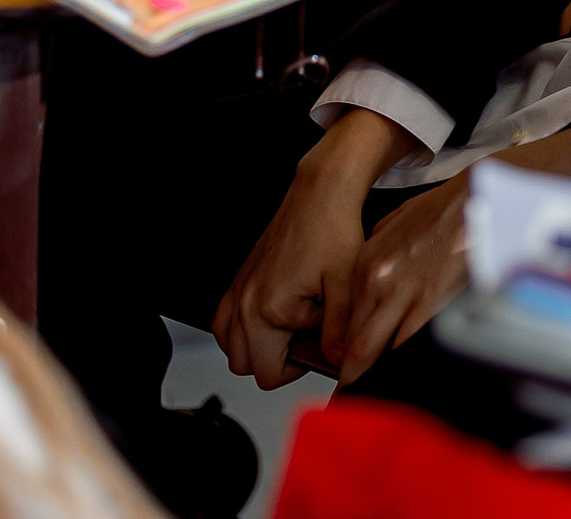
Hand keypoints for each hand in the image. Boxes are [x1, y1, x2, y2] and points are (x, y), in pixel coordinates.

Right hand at [214, 110, 417, 387]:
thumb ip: (340, 332)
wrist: (319, 196)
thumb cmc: (332, 232)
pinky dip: (240, 327)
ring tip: (288, 329)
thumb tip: (336, 362)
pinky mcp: (239, 278)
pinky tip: (270, 317)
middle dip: (273, 360)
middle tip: (303, 338)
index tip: (314, 349)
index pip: (266, 373)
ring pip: (229, 344)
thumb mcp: (347, 286)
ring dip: (254, 346)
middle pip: (243, 364)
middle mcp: (245, 300)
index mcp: (268, 308)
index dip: (294, 370)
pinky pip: (223, 320)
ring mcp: (238, 289)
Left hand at [338, 176, 470, 381]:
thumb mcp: (394, 228)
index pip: (345, 321)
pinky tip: (402, 382)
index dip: (341, 353)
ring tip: (370, 401)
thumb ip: (377, 258)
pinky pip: (407, 346)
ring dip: (370, 377)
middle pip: (354, 343)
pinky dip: (401, 367)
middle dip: (350, 376)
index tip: (342, 372)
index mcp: (366, 264)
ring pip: (373, 350)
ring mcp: (401, 294)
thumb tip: (371, 285)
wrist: (472, 200)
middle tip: (348, 400)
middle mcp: (376, 281)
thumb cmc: (441, 212)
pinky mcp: (429, 303)